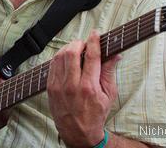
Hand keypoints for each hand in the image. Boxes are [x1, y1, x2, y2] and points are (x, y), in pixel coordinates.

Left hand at [47, 30, 121, 147]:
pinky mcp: (50, 88)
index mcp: (89, 87)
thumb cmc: (96, 114)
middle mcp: (71, 86)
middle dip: (79, 43)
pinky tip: (66, 59)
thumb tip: (115, 54)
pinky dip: (59, 57)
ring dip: (68, 48)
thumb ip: (110, 72)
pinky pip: (52, 65)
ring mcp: (58, 87)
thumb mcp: (109, 95)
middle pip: (71, 52)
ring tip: (76, 49)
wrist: (78, 133)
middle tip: (85, 43)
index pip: (91, 56)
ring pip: (59, 56)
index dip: (93, 41)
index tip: (95, 33)